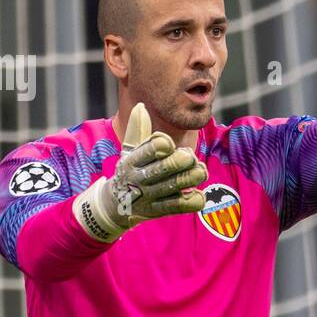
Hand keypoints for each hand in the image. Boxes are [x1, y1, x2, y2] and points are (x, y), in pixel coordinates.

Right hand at [72, 102, 208, 241]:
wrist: (115, 205)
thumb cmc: (131, 170)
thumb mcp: (129, 149)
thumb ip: (138, 128)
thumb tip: (140, 106)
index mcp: (132, 160)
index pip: (148, 149)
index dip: (161, 144)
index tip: (168, 143)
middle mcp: (139, 178)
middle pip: (163, 168)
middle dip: (181, 160)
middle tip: (190, 156)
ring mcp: (149, 196)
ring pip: (174, 186)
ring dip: (192, 176)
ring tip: (200, 170)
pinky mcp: (159, 210)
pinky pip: (180, 206)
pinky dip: (193, 200)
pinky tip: (198, 193)